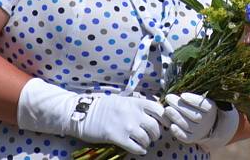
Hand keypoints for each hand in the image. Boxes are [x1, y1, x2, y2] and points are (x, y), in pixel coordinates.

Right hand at [17, 78, 164, 154]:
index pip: (158, 109)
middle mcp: (133, 113)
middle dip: (156, 134)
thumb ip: (136, 104)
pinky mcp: (117, 138)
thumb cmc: (103, 106)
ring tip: (144, 143)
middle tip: (152, 136)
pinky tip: (138, 149)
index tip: (165, 124)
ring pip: (146, 139)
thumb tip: (151, 109)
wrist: (83, 113)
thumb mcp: (122, 99)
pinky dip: (140, 150)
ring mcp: (126, 126)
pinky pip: (136, 148)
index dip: (165, 118)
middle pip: (154, 127)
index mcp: (135, 102)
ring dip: (147, 143)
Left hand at [163, 92, 239, 150]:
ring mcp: (200, 131)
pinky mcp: (192, 139)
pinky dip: (179, 132)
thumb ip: (188, 90)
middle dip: (180, 106)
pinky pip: (186, 137)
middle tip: (168, 97)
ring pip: (188, 126)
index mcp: (210, 108)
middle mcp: (207, 121)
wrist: (207, 125)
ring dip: (176, 117)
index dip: (192, 100)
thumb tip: (167, 81)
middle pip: (194, 115)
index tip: (182, 95)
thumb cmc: (198, 106)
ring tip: (166, 109)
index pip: (203, 105)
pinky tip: (171, 126)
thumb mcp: (198, 97)